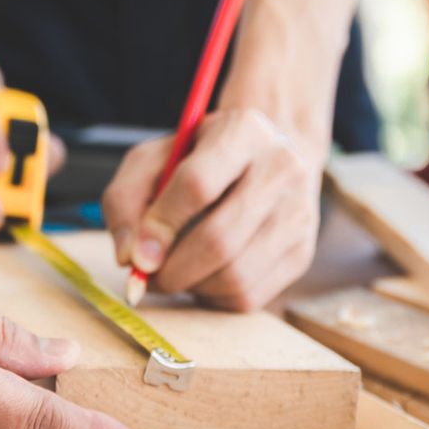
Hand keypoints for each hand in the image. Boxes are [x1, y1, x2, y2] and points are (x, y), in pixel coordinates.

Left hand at [102, 108, 320, 311]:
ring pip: (235, 275)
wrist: (264, 159)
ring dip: (191, 286)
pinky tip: (203, 277)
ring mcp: (298, 214)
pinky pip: (249, 296)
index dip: (161, 225)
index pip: (198, 185)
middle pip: (219, 239)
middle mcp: (282, 168)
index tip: (136, 254)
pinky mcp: (302, 252)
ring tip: (174, 273)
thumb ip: (126, 198)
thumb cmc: (199, 159)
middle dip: (173, 269)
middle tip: (148, 276)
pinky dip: (214, 297)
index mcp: (244, 131)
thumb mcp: (154, 159)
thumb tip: (130, 257)